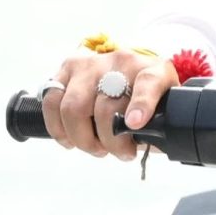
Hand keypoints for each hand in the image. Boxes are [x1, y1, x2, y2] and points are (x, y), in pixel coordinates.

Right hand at [40, 48, 181, 159]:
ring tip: (96, 147)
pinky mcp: (68, 68)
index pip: (148, 82)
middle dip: (109, 141)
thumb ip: (158, 127)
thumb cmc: (149, 100)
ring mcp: (91, 63)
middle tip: (120, 153)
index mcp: (152, 70)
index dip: (142, 104)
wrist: (131, 76)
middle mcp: (120, 62)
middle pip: (105, 107)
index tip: (135, 124)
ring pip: (74, 106)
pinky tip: (70, 140)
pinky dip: (57, 127)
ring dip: (82, 138)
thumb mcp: (164, 110)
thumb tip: (143, 147)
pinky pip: (51, 100)